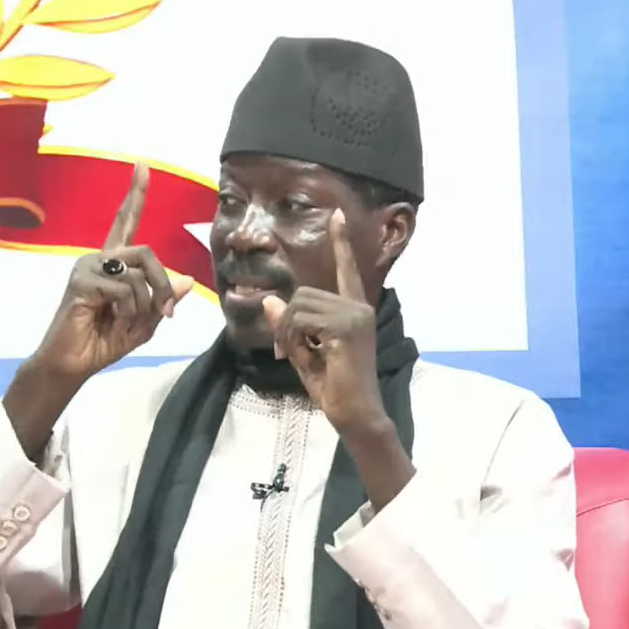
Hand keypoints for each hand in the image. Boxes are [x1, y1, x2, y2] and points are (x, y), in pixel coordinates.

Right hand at [30, 162, 194, 383]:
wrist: (73, 364)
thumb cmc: (103, 342)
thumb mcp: (144, 323)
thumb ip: (162, 300)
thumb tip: (186, 279)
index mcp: (114, 263)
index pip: (126, 222)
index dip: (135, 193)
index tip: (143, 165)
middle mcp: (100, 258)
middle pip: (148, 252)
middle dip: (163, 285)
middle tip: (164, 313)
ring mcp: (88, 266)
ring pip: (139, 272)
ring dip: (143, 304)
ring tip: (124, 321)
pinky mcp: (82, 280)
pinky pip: (124, 288)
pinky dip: (128, 310)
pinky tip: (110, 319)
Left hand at [262, 210, 386, 431]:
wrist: (356, 413)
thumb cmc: (335, 388)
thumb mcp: (304, 352)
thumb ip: (290, 326)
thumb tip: (270, 300)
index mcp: (354, 310)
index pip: (346, 270)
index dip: (341, 241)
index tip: (338, 214)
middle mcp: (358, 306)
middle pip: (304, 293)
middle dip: (285, 322)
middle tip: (281, 350)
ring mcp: (354, 315)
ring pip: (299, 306)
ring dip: (286, 332)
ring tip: (291, 356)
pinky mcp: (345, 326)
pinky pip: (300, 320)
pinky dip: (290, 339)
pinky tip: (302, 357)